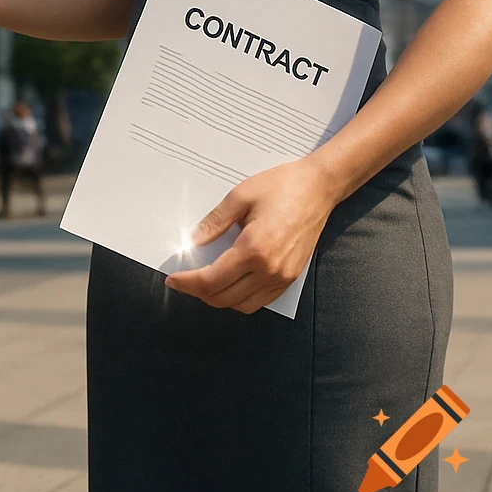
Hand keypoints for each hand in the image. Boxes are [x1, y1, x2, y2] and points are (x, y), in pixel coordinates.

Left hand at [165, 159, 338, 313]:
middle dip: (198, 292)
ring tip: (203, 283)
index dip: (188, 283)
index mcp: (253, 249)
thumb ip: (215, 222)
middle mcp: (269, 270)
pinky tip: (230, 284)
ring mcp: (282, 278)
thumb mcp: (240, 195)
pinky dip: (240, 299)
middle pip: (223, 298)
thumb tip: (194, 240)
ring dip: (218, 298)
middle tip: (183, 281)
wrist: (318, 188)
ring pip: (242, 305)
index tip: (172, 279)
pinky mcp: (291, 278)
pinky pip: (260, 301)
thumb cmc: (282, 186)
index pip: (211, 280)